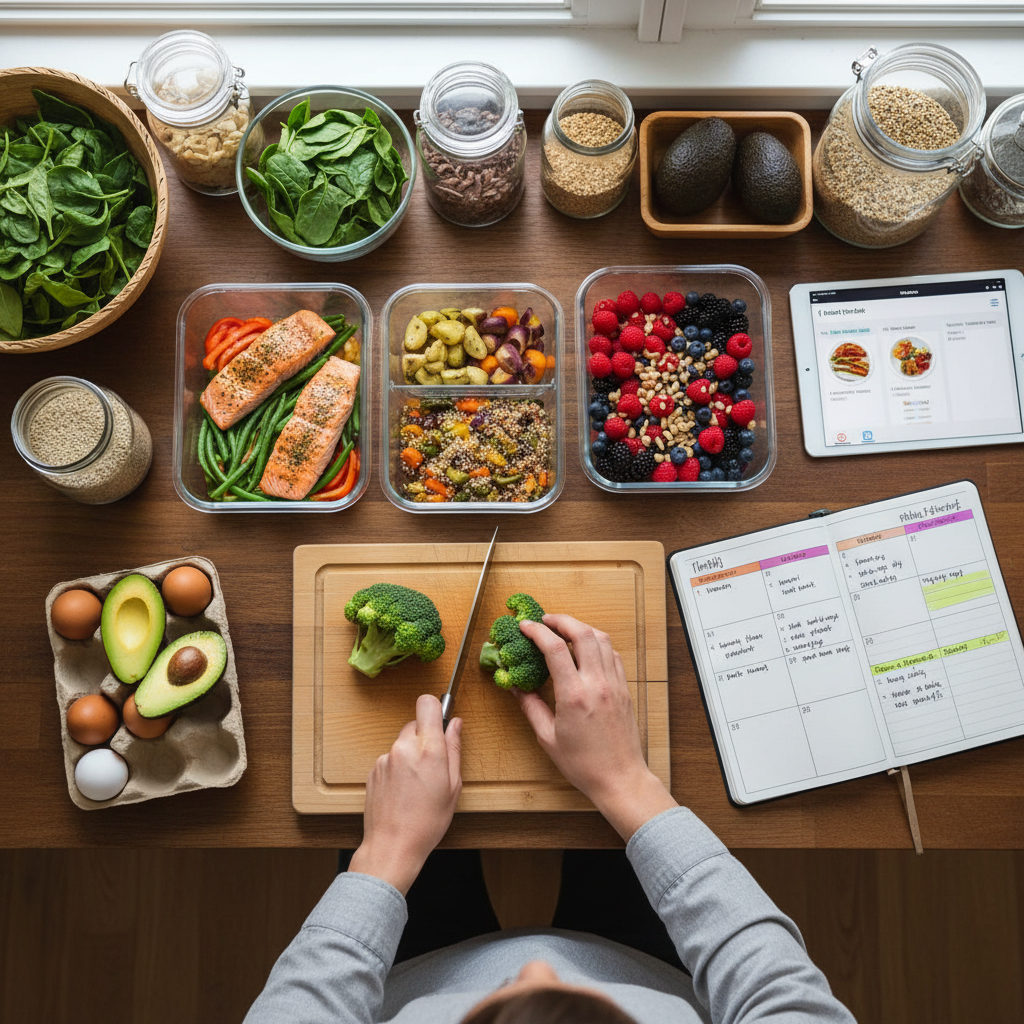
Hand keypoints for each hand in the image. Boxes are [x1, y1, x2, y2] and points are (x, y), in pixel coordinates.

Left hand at [348, 694, 461, 894]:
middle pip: (415, 723)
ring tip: (417, 784)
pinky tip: (403, 791)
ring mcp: (385, 758)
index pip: (427, 704)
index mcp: (429, 750)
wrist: (392, 846)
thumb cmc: (427, 822)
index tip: (440, 719)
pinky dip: (398, 768)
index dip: (435, 707)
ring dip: (411, 754)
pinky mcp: (373, 770)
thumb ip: (454, 749)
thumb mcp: (453, 786)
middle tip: (433, 763)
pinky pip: (390, 758)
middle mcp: (404, 748)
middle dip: (425, 736)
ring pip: (402, 742)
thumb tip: (455, 724)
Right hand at [516, 614, 675, 840]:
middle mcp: (597, 684)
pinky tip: (586, 649)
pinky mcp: (624, 688)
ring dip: (581, 627)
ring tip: (564, 630)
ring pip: (601, 639)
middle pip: (582, 633)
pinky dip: (598, 643)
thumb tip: (516, 686)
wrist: (620, 778)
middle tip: (545, 620)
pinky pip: (612, 654)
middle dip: (561, 620)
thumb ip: (531, 706)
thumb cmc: (583, 764)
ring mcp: (614, 684)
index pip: (555, 649)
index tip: (525, 626)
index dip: (538, 631)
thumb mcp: (547, 737)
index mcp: (574, 696)